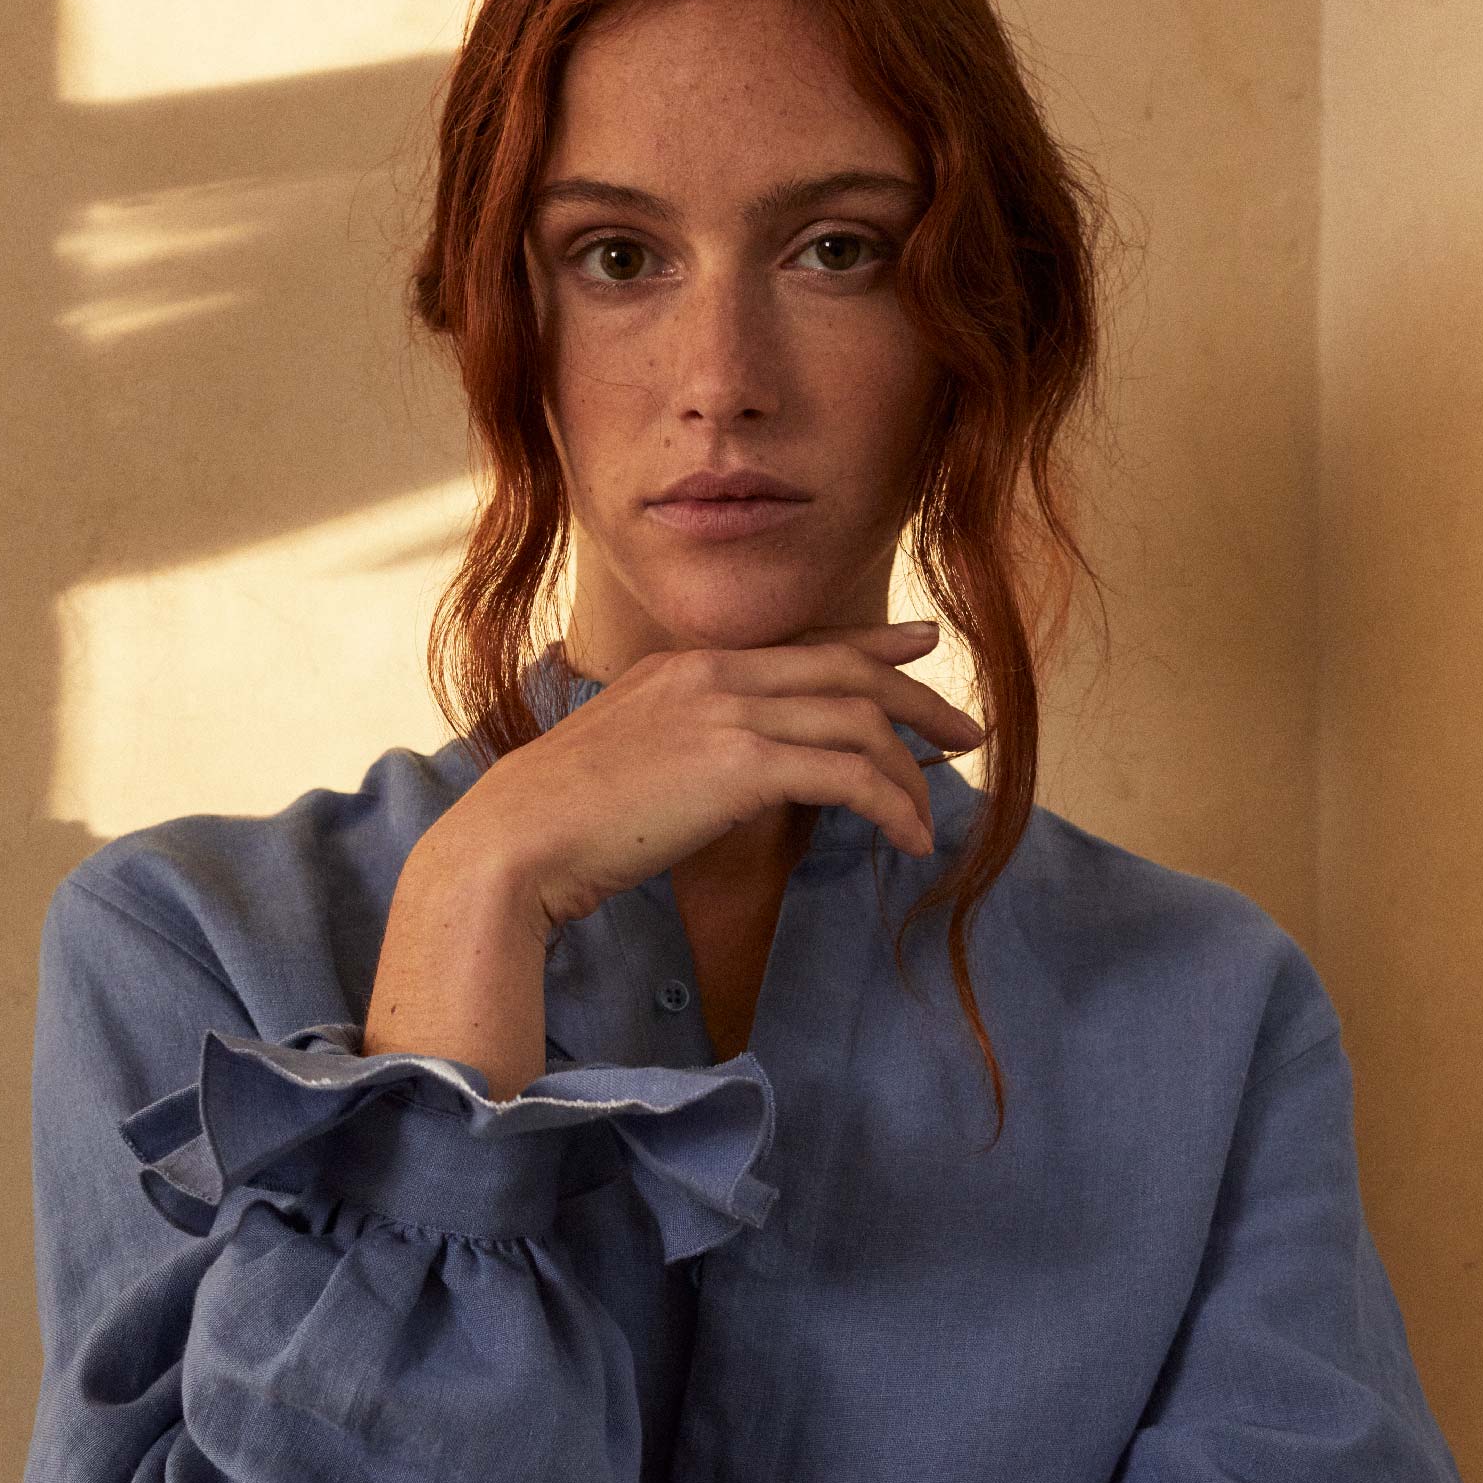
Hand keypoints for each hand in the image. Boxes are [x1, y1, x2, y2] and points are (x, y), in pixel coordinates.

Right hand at [416, 621, 983, 939]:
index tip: (921, 643)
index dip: (872, 641)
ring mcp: (726, 712)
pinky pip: (847, 774)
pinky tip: (908, 841)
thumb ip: (685, 750)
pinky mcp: (739, 764)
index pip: (800, 643)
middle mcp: (713, 674)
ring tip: (931, 818)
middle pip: (846, 670)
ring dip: (907, 773)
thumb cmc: (558, 823)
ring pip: (857, 722)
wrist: (517, 841)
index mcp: (684, 668)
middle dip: (918, 699)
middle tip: (965, 733)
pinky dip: (891, 807)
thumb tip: (735, 779)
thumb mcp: (626, 763)